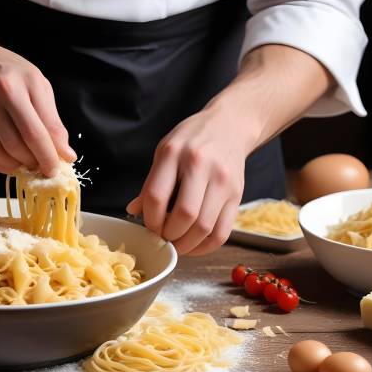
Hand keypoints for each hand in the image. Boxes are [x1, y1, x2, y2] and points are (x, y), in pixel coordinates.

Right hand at [0, 26, 75, 175]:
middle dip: (35, 162)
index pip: (37, 132)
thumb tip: (65, 154)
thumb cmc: (8, 72)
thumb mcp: (36, 84)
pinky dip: (2, 165)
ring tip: (28, 163)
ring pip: (0, 154)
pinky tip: (11, 161)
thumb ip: (52, 119)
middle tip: (43, 167)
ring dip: (18, 166)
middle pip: (18, 146)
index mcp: (15, 86)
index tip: (57, 169)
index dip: (50, 156)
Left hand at [126, 107, 254, 255]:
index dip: (150, 220)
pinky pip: (223, 231)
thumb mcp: (163, 152)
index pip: (157, 196)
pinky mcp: (238, 194)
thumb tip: (133, 211)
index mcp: (173, 154)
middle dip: (169, 235)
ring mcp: (222, 181)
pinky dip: (206, 246)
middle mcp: (200, 166)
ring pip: (204, 227)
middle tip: (163, 238)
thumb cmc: (191, 140)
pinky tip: (194, 245)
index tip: (148, 227)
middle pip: (184, 215)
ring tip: (176, 244)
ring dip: (187, 245)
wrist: (229, 125)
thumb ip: (150, 183)